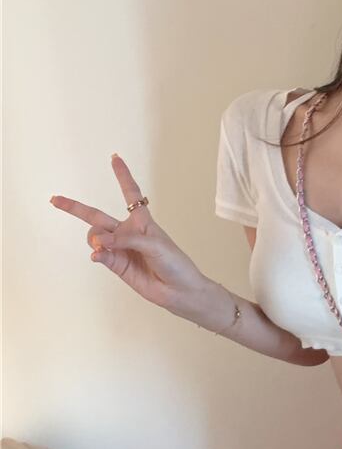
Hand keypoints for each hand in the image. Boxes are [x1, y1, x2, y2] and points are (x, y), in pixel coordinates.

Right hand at [50, 153, 207, 311]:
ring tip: (103, 248)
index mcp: (142, 221)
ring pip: (96, 237)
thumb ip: (126, 240)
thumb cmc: (174, 263)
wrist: (179, 290)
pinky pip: (100, 255)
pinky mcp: (116, 266)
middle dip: (75, 208)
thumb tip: (100, 242)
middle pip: (97, 216)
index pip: (130, 193)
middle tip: (55, 199)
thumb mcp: (154, 245)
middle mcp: (128, 233)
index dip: (122, 175)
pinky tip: (98, 256)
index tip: (115, 158)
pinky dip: (97, 254)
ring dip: (95, 240)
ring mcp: (120, 249)